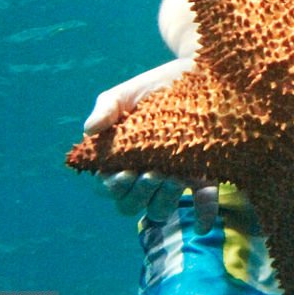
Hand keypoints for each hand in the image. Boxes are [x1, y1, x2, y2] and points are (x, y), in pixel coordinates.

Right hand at [83, 58, 219, 232]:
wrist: (197, 69)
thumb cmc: (156, 84)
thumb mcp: (127, 93)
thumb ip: (106, 108)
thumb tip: (90, 130)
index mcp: (123, 158)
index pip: (108, 187)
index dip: (113, 186)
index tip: (126, 171)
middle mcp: (146, 172)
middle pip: (131, 204)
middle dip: (138, 194)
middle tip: (152, 173)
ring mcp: (174, 174)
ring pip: (160, 208)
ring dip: (164, 200)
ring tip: (173, 179)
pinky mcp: (202, 171)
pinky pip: (203, 202)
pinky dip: (203, 215)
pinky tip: (203, 225)